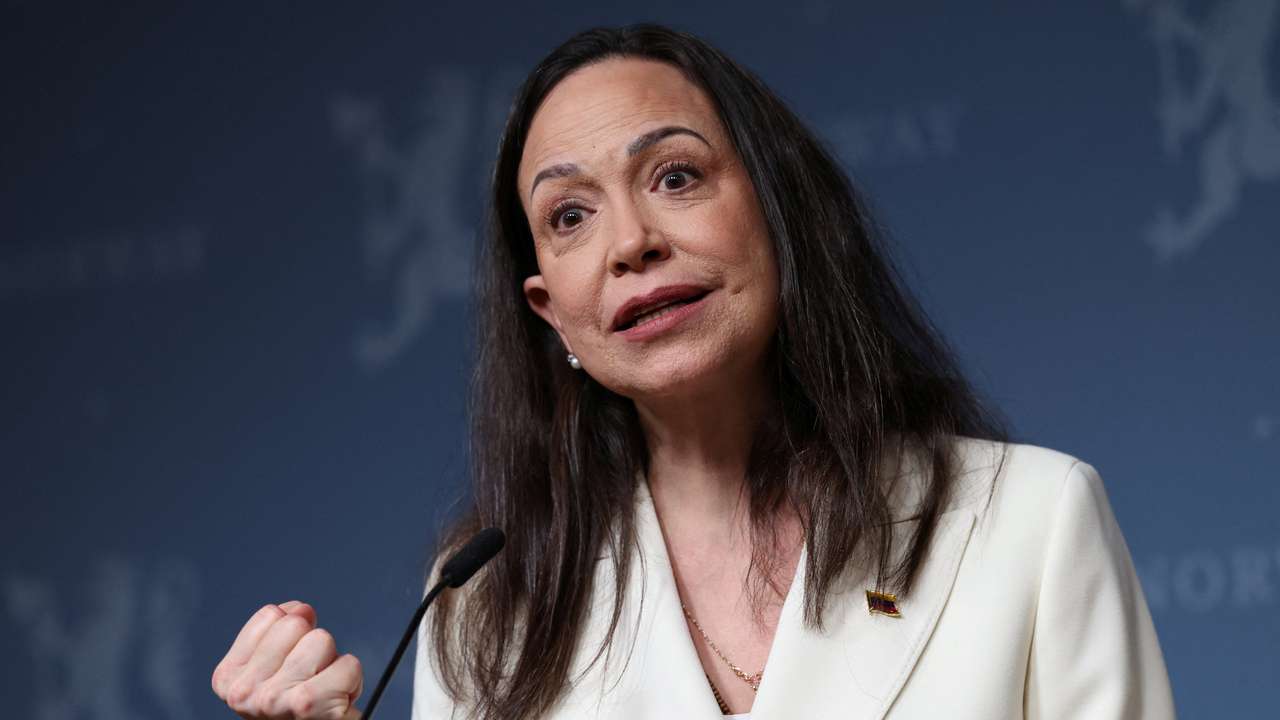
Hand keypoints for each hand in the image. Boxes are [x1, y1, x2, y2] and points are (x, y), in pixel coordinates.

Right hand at [212, 601, 363, 719]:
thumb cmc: (298, 710)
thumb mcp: (274, 669)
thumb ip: (280, 632)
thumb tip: (301, 609)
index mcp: (227, 677)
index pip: (271, 614)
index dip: (294, 632)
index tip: (290, 664)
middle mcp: (242, 691)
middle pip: (296, 623)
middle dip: (314, 646)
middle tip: (310, 680)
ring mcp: (271, 699)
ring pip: (322, 639)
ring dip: (333, 663)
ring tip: (323, 691)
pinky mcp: (306, 705)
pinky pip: (348, 665)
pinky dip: (352, 680)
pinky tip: (337, 703)